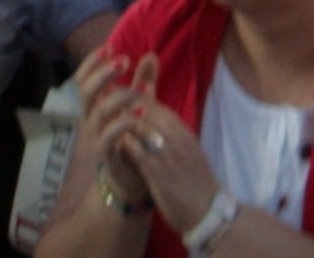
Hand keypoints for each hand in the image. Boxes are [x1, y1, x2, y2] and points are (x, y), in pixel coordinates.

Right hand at [75, 49, 156, 211]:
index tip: (108, 46)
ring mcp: (96, 137)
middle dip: (103, 74)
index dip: (91, 63)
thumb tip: (150, 55)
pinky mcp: (106, 155)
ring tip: (140, 89)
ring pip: (99, 112)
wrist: (133, 177)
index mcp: (95, 105)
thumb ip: (142, 81)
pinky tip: (140, 113)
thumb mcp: (139, 105)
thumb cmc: (132, 137)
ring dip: (119, 96)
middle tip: (124, 60)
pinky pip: (108, 137)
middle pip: (86, 92)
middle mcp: (90, 120)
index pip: (83, 80)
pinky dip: (123, 123)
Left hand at [115, 84, 220, 225]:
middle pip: (146, 112)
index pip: (156, 107)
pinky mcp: (158, 173)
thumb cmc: (197, 182)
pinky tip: (115, 147)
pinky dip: (125, 146)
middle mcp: (176, 138)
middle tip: (106, 109)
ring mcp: (167, 154)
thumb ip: (173, 135)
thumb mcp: (189, 151)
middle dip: (124, 108)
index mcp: (184, 132)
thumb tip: (156, 123)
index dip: (136, 102)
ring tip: (107, 127)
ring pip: (139, 127)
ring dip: (121, 125)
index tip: (120, 102)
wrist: (207, 210)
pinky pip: (137, 151)